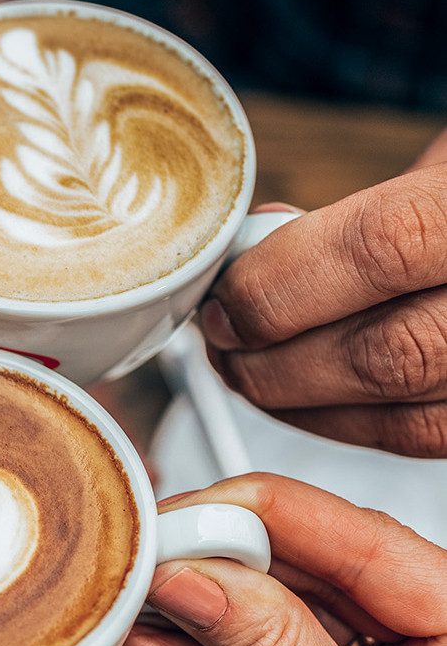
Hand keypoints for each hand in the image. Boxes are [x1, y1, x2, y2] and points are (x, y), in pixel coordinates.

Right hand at [120, 473, 446, 645]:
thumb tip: (199, 578)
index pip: (359, 537)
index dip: (257, 518)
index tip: (175, 525)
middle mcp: (440, 639)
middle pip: (313, 562)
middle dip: (220, 560)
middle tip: (144, 562)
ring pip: (283, 608)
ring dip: (203, 609)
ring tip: (138, 603)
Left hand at [199, 131, 446, 455]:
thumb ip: (362, 207)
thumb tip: (256, 246)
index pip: (379, 248)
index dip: (280, 284)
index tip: (223, 298)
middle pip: (386, 353)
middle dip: (274, 359)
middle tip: (220, 340)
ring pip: (403, 414)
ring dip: (300, 401)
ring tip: (246, 368)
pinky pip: (430, 438)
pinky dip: (352, 425)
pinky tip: (308, 398)